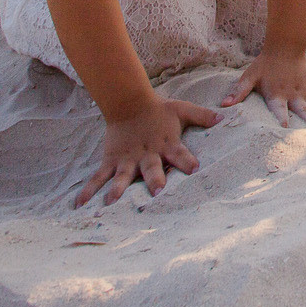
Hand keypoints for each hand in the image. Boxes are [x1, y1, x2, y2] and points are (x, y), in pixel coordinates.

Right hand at [76, 97, 218, 206]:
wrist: (129, 102)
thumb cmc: (159, 110)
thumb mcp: (182, 110)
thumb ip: (202, 115)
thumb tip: (225, 116)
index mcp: (166, 143)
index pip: (180, 153)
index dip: (187, 160)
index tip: (195, 169)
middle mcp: (147, 154)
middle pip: (151, 168)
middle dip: (155, 179)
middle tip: (158, 191)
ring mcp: (127, 159)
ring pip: (122, 175)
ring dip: (118, 188)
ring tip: (112, 201)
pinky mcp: (111, 160)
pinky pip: (99, 177)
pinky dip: (89, 190)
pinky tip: (80, 204)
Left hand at [221, 49, 305, 128]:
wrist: (284, 48)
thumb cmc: (264, 65)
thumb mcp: (249, 77)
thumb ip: (239, 91)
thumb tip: (224, 104)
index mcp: (277, 94)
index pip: (279, 109)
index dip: (281, 118)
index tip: (285, 129)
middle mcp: (294, 95)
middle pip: (303, 111)